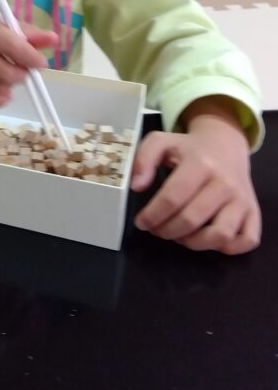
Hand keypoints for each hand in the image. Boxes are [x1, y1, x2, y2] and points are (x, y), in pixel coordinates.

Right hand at [0, 14, 57, 106]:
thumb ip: (25, 33)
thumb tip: (53, 39)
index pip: (9, 43)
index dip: (29, 57)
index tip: (41, 64)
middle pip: (2, 71)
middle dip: (20, 76)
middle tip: (24, 74)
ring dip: (8, 88)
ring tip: (9, 81)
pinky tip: (1, 94)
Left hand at [131, 112, 259, 254]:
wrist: (226, 144)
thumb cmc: (189, 148)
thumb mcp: (161, 142)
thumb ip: (143, 159)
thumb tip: (137, 186)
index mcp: (200, 164)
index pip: (172, 198)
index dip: (152, 215)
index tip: (141, 222)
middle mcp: (224, 183)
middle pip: (191, 220)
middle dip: (166, 231)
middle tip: (156, 229)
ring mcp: (242, 199)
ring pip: (220, 235)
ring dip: (193, 243)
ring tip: (179, 235)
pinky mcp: (253, 212)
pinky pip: (246, 240)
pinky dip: (226, 247)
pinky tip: (207, 238)